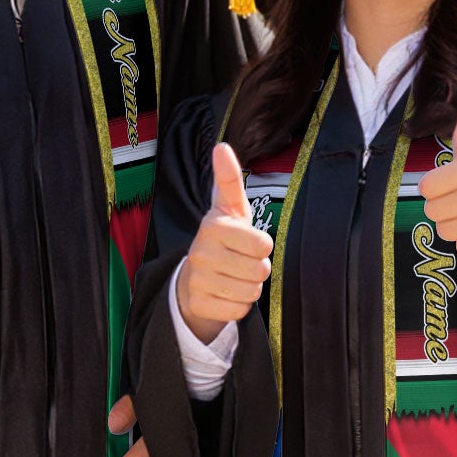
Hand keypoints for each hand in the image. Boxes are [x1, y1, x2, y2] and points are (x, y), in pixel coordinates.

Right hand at [175, 142, 272, 343]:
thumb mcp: (229, 208)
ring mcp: (197, 280)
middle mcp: (201, 252)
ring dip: (249, 287)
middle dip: (258, 269)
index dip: (262, 246)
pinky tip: (225, 294)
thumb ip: (229, 179)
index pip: (263, 244)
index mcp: (212, 226)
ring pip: (251, 292)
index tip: (248, 241)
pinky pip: (239, 310)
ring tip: (234, 277)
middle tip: (242, 262)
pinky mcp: (198, 304)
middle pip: (260, 270)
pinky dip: (239, 305)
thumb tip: (221, 146)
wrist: (193, 278)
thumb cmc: (223, 238)